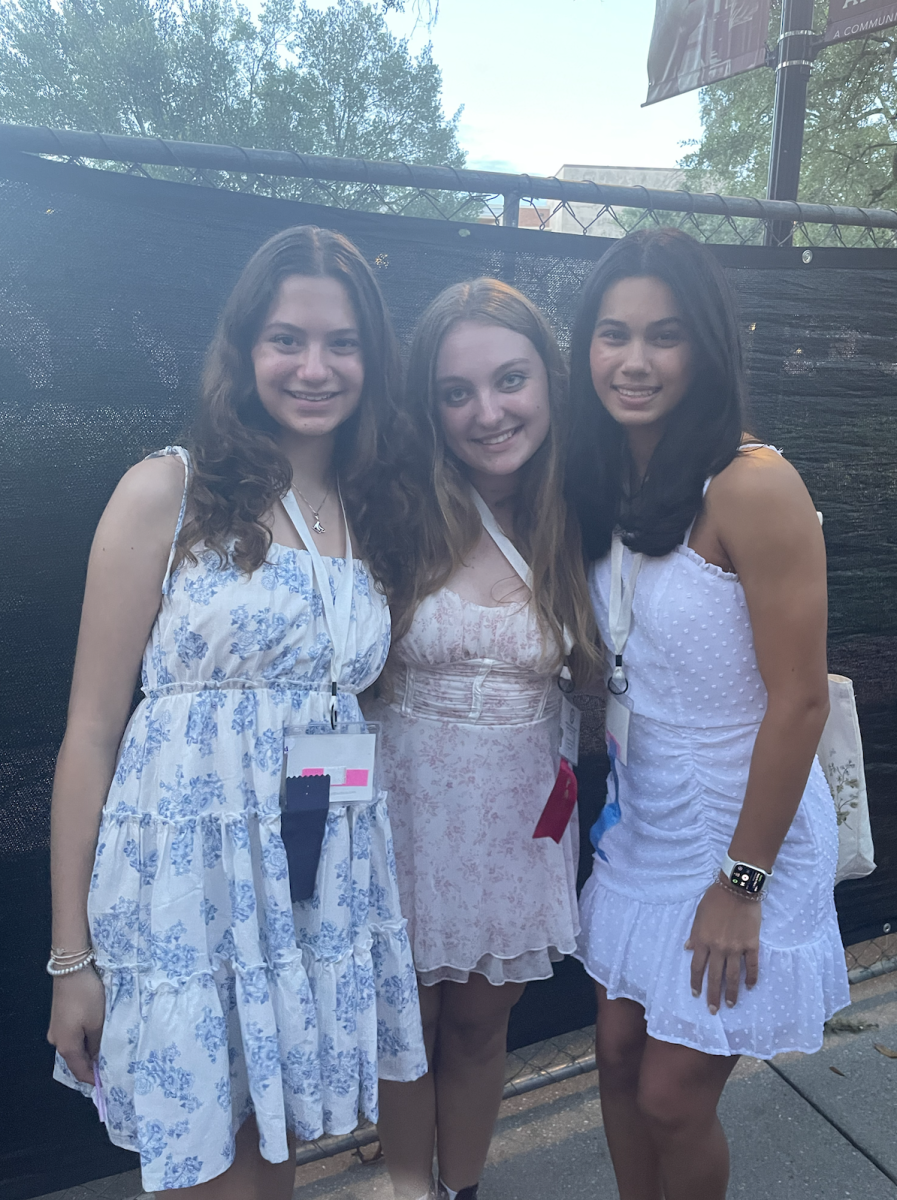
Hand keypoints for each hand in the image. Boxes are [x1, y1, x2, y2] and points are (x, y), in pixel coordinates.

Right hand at [47, 968, 105, 1083]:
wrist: (71, 969)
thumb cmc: (87, 997)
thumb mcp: (98, 1023)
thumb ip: (98, 1044)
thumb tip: (97, 1058)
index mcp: (66, 1046)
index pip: (80, 1071)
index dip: (93, 1079)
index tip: (109, 1082)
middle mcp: (57, 1041)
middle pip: (76, 1059)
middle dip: (93, 1064)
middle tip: (113, 1065)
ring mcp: (57, 1029)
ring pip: (76, 1046)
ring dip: (90, 1049)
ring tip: (108, 1050)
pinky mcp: (60, 1018)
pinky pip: (74, 1035)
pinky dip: (85, 1038)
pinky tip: (98, 1035)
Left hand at [685, 878, 760, 1012]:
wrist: (738, 888)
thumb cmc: (715, 899)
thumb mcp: (698, 914)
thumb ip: (694, 933)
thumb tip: (689, 948)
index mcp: (703, 940)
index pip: (697, 967)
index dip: (696, 982)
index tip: (696, 994)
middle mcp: (718, 948)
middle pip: (714, 976)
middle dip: (712, 995)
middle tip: (713, 1010)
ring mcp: (736, 948)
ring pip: (733, 976)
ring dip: (732, 992)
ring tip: (731, 1005)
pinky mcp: (752, 945)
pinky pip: (752, 965)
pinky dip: (752, 977)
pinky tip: (750, 987)